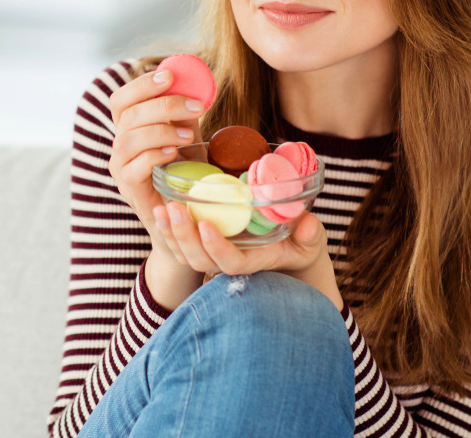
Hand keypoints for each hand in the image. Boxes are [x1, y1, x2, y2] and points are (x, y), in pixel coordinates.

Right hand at [107, 67, 205, 255]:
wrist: (184, 212)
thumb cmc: (185, 171)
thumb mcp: (187, 135)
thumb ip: (184, 113)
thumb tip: (193, 82)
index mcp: (129, 126)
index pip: (122, 98)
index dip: (141, 84)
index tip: (170, 75)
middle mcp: (119, 143)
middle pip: (128, 113)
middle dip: (163, 105)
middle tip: (196, 106)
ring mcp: (119, 166)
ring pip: (129, 138)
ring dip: (162, 131)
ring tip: (188, 136)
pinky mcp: (127, 186)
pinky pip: (133, 166)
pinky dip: (154, 155)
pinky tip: (174, 154)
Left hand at [152, 203, 342, 306]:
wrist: (287, 252)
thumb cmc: (299, 244)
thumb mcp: (310, 241)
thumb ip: (311, 236)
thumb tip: (308, 226)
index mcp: (253, 262)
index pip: (230, 262)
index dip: (216, 247)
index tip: (205, 225)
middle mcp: (229, 262)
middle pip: (199, 260)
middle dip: (184, 236)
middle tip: (174, 208)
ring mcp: (214, 256)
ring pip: (186, 253)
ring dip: (170, 232)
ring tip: (161, 209)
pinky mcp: (204, 246)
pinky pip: (181, 244)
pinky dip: (168, 229)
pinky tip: (159, 209)